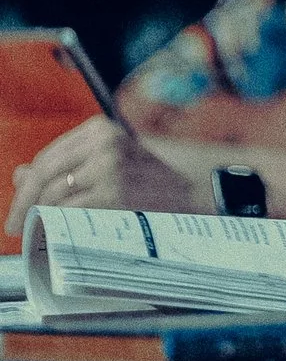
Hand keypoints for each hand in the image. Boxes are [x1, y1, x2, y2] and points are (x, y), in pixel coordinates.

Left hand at [6, 116, 206, 233]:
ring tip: (31, 230)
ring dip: (37, 214)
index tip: (19, 202)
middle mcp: (104, 143)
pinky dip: (56, 221)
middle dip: (23, 201)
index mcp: (101, 130)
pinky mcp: (114, 191)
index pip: (49, 155)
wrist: (192, 193)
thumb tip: (20, 174)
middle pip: (45, 171)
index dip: (28, 182)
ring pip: (54, 192)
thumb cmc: (150, 181)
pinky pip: (70, 209)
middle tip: (14, 224)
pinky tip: (52, 230)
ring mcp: (109, 166)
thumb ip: (68, 165)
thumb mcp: (109, 163)